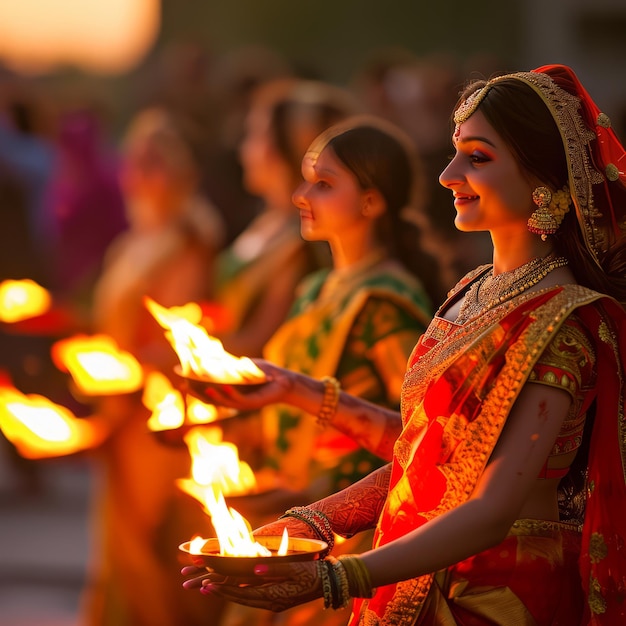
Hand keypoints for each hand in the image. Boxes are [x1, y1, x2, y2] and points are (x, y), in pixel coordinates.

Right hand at [186, 359, 294, 410]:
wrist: (284, 382)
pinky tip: (223, 386)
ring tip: (201, 388)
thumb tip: (212, 355)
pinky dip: (230, 394)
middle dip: (198, 394)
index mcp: (230, 393)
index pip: (209, 393)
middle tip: (185, 386)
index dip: (195, 389)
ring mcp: (243, 404)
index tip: (181, 381)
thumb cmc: (264, 374)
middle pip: (212, 400)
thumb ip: (229, 365)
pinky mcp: (253, 403)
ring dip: (212, 396)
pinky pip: (239, 399)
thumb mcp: (244, 367)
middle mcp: (234, 401)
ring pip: (223, 402)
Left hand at [197, 560, 322, 611]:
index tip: (208, 584)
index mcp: (275, 595)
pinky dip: (240, 591)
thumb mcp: (296, 568)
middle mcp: (272, 602)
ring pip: (245, 598)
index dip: (224, 589)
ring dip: (228, 592)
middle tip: (201, 586)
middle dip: (220, 592)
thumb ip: (274, 568)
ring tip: (210, 586)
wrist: (330, 582)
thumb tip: (254, 568)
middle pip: (240, 598)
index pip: (243, 594)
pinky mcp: (277, 598)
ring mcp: (274, 601)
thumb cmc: (315, 572)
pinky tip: (232, 587)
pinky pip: (254, 596)